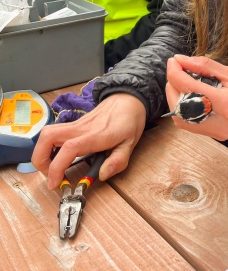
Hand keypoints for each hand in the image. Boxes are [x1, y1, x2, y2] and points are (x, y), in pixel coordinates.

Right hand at [32, 93, 146, 188]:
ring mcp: (76, 124)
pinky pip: (54, 132)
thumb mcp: (131, 142)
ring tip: (53, 168)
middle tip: (50, 175)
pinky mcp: (74, 124)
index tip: (55, 184)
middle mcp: (80, 128)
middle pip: (47, 137)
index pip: (68, 149)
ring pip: (47, 133)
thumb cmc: (129, 120)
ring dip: (42, 152)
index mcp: (95, 135)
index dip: (56, 168)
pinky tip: (59, 157)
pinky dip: (49, 146)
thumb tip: (102, 175)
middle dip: (40, 159)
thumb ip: (118, 160)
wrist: (128, 99)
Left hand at [165, 55, 227, 140]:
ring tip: (182, 81)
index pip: (190, 89)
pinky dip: (184, 108)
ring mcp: (217, 132)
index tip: (173, 61)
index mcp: (227, 103)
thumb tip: (181, 60)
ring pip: (181, 119)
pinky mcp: (215, 135)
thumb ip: (205, 66)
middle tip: (176, 69)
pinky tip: (190, 94)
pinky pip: (190, 123)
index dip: (176, 73)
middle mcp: (220, 122)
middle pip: (180, 108)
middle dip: (172, 86)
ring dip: (175, 98)